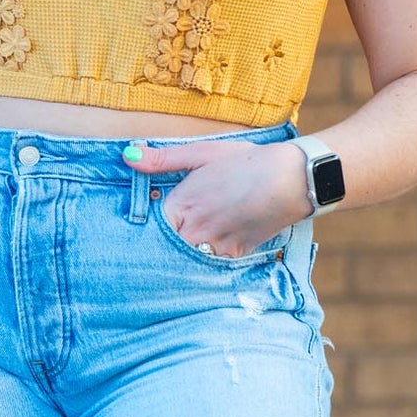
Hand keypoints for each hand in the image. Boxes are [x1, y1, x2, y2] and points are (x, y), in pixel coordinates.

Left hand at [124, 135, 311, 255]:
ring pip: (188, 259)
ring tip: (187, 242)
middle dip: (161, 245)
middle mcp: (196, 231)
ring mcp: (217, 246)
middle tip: (156, 243)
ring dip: (183, 252)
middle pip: (166, 248)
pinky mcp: (236, 255)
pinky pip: (212, 263)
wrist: (288, 179)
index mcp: (182, 206)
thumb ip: (162, 159)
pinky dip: (206, 257)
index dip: (147, 225)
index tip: (141, 226)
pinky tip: (208, 245)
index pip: (151, 226)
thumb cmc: (243, 162)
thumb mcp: (201, 154)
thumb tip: (127, 156)